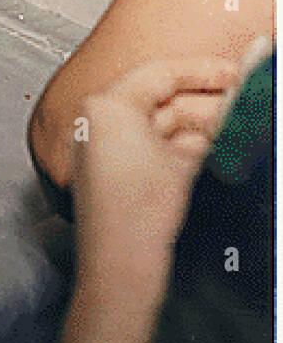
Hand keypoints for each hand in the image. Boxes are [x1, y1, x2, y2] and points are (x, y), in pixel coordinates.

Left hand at [61, 54, 240, 342]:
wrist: (121, 271)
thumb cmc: (140, 217)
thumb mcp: (190, 162)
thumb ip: (217, 126)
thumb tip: (237, 101)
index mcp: (105, 105)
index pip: (161, 73)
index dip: (205, 71)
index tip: (235, 72)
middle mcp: (96, 121)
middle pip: (163, 100)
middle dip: (209, 103)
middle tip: (247, 103)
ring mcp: (102, 146)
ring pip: (161, 126)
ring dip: (202, 127)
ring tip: (240, 129)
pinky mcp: (113, 172)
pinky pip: (154, 148)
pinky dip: (185, 148)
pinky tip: (218, 153)